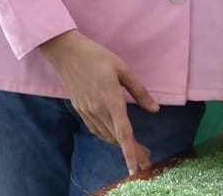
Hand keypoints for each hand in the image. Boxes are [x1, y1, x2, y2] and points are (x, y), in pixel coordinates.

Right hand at [39, 29, 158, 174]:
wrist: (67, 54)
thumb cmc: (99, 57)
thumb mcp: (123, 70)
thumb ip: (139, 91)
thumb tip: (154, 109)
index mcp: (111, 101)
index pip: (123, 133)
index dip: (131, 152)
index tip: (137, 168)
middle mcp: (98, 111)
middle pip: (117, 139)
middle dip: (132, 152)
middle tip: (146, 160)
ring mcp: (87, 112)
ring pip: (106, 136)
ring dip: (120, 146)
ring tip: (135, 153)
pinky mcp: (80, 111)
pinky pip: (96, 130)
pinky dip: (108, 138)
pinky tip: (114, 139)